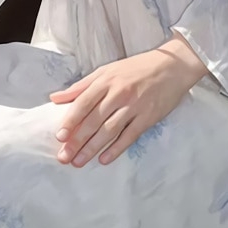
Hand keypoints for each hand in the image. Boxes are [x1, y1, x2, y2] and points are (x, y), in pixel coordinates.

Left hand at [49, 35, 208, 166]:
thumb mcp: (107, 70)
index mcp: (106, 80)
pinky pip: (129, 136)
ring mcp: (135, 106)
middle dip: (77, 140)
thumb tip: (55, 98)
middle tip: (64, 157)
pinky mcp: (148, 117)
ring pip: (109, 130)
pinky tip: (104, 159)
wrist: (172, 66)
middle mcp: (119, 93)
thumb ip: (81, 86)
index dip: (71, 121)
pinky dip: (116, 149)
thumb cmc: (136, 68)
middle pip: (94, 120)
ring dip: (92, 148)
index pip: (84, 103)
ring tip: (78, 162)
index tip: (59, 137)